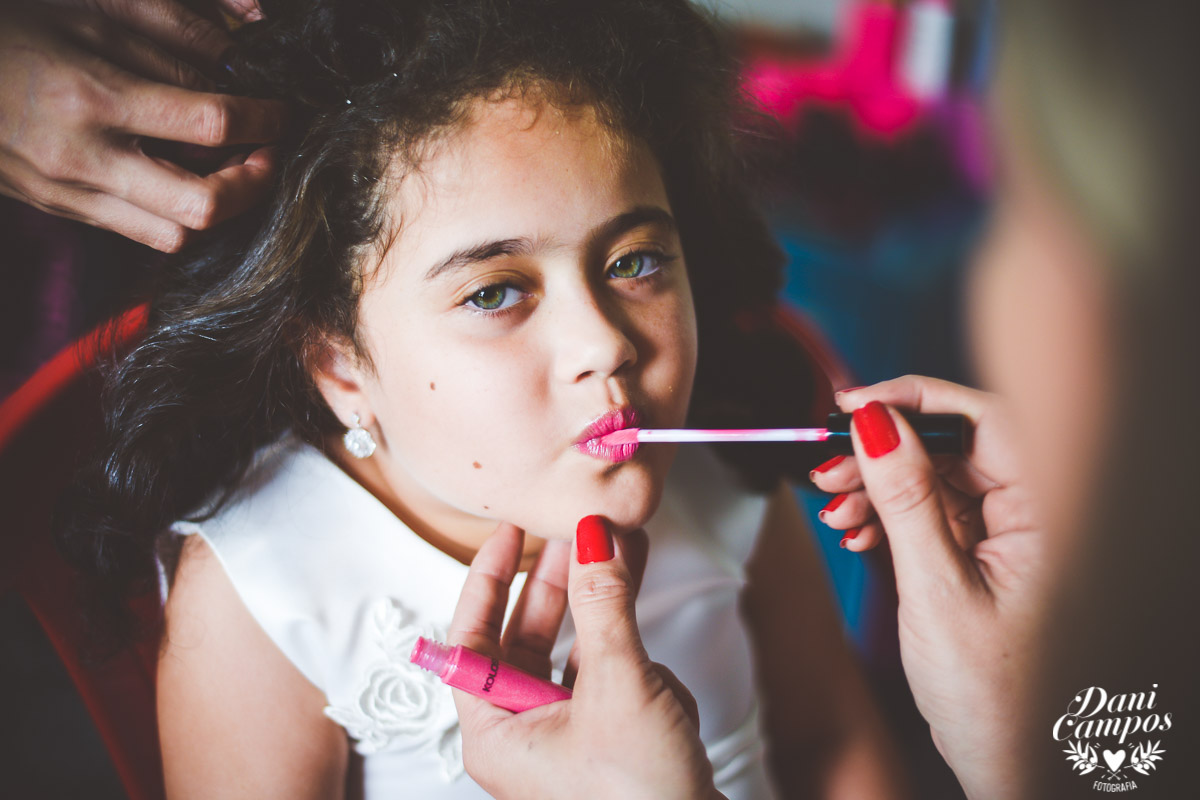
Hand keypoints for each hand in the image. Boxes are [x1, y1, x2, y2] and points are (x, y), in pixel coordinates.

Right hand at [0, 0, 284, 250]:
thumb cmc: (10, 27)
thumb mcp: (87, 8)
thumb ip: (170, 33)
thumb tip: (238, 57)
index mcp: (91, 96)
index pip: (209, 123)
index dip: (263, 121)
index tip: (281, 113)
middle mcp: (82, 158)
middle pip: (202, 206)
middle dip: (253, 184)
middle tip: (267, 153)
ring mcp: (69, 193)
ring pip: (175, 234)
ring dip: (219, 208)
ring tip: (231, 170)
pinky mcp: (62, 210)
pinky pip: (140, 234)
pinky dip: (177, 216)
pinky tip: (185, 180)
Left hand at [448, 520, 723, 799]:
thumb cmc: (641, 797)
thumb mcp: (620, 686)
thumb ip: (604, 605)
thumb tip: (592, 537)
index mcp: (494, 733)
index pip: (472, 639)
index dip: (491, 578)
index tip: (510, 531)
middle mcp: (522, 737)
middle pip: (527, 638)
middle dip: (562, 584)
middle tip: (582, 533)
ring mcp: (566, 740)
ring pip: (577, 652)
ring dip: (608, 613)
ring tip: (631, 554)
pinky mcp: (608, 742)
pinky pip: (612, 679)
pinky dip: (638, 666)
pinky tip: (666, 682)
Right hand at [812, 376, 1048, 799]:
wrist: (1006, 762)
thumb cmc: (993, 696)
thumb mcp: (936, 590)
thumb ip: (906, 500)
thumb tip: (874, 424)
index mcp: (1048, 514)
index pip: (985, 417)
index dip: (916, 398)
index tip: (854, 404)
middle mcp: (1033, 514)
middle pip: (952, 443)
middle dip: (883, 450)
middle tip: (827, 466)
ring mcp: (1005, 534)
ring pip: (934, 475)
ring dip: (876, 485)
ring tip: (833, 508)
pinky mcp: (979, 553)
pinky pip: (929, 511)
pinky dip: (886, 516)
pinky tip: (855, 533)